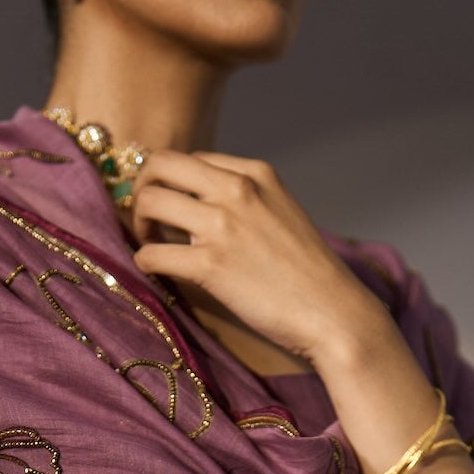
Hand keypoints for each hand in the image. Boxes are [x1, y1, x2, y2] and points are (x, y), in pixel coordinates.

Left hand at [129, 149, 384, 369]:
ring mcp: (222, 225)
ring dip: (139, 223)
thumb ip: (248, 202)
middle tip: (145, 219)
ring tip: (149, 244)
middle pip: (160, 165)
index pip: (191, 158)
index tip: (168, 205)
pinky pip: (152, 253)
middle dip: (141, 188)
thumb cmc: (310, 276)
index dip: (170, 180)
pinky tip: (154, 272)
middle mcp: (236, 189)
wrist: (334, 314)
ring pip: (149, 201)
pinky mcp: (210, 265)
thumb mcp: (283, 215)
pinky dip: (145, 262)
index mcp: (255, 173)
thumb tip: (205, 210)